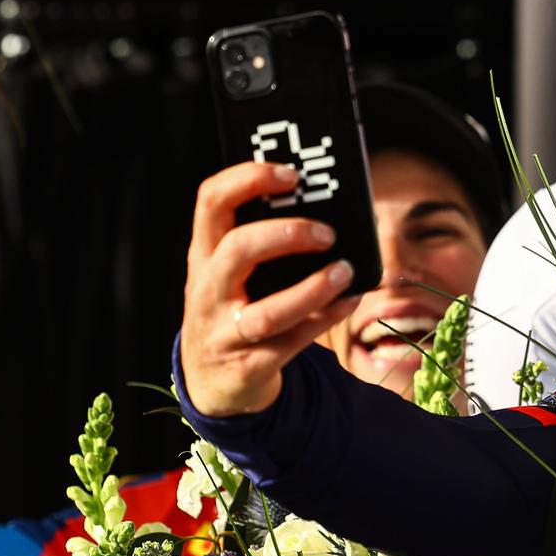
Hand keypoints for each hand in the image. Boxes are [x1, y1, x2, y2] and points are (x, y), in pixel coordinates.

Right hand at [180, 162, 356, 415]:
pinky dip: (325, 318)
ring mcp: (225, 331)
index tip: (292, 175)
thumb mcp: (233, 271)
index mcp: (204, 254)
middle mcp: (208, 290)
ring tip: (345, 271)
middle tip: (327, 233)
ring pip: (265, 313)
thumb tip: (330, 206)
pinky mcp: (249, 366)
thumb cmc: (234, 304)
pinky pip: (291, 342)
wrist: (212, 380)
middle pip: (237, 250)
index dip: (249, 179)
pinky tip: (350, 298)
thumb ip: (264, 240)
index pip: (211, 201)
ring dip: (312, 290)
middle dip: (286, 234)